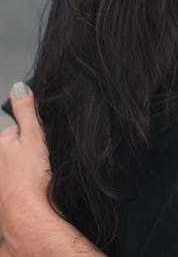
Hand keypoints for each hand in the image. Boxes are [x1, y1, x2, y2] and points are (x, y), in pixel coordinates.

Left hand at [0, 83, 51, 243]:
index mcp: (0, 146)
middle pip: (17, 153)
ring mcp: (1, 186)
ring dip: (30, 175)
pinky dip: (30, 192)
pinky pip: (21, 191)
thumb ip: (26, 110)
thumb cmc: (33, 179)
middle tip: (44, 164)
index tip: (43, 145)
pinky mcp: (6, 205)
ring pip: (19, 173)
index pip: (18, 131)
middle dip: (29, 156)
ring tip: (43, 180)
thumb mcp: (34, 135)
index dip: (35, 135)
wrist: (31, 220)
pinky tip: (39, 194)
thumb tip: (18, 86)